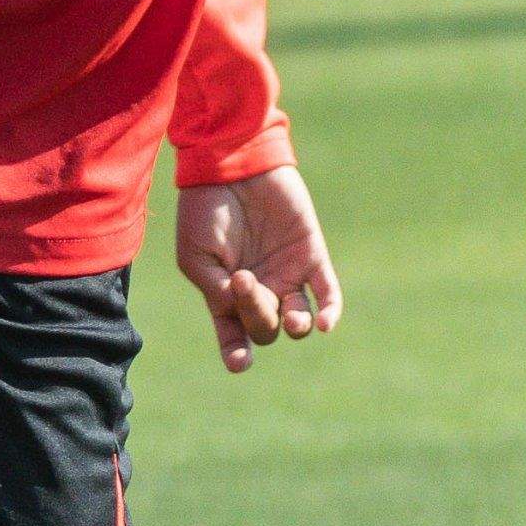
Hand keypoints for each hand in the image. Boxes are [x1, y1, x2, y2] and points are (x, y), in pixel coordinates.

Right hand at [174, 165, 339, 372]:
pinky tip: (325, 324)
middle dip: (256, 313)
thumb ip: (213, 287)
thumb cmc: (205, 207)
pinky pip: (327, 293)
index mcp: (226, 293)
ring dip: (296, 325)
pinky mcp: (311, 256)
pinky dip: (329, 311)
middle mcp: (259, 289)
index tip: (239, 362)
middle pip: (266, 327)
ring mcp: (286, 274)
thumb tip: (237, 310)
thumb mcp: (196, 253)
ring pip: (298, 319)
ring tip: (293, 318)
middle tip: (242, 279)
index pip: (235, 335)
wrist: (231, 163)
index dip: (236, 352)